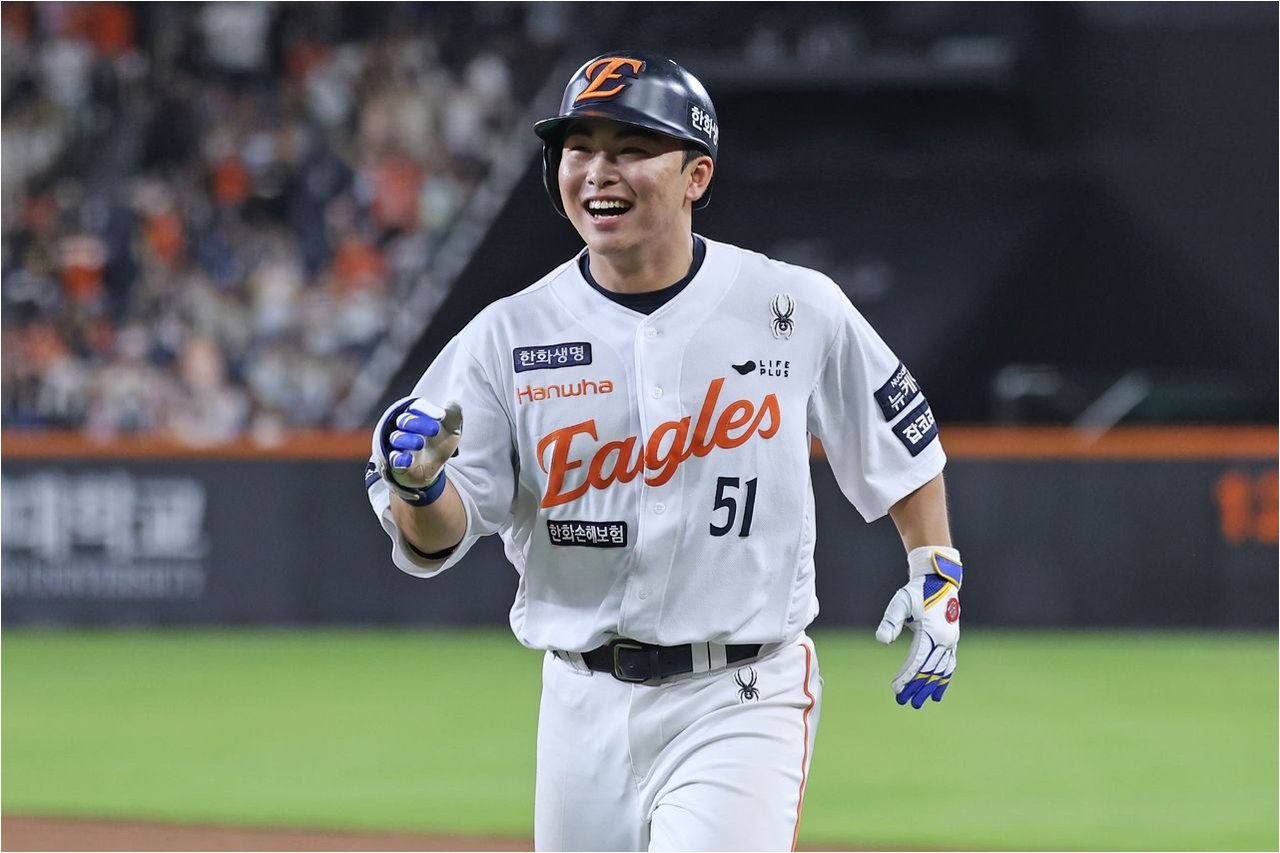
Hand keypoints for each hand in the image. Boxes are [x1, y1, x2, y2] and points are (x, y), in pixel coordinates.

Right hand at [372, 397, 462, 502]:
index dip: (428, 410)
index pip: (418, 407)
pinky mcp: (397, 462)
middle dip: (418, 423)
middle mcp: (406, 428)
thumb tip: (453, 402)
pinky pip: (394, 458)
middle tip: (435, 429)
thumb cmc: (442, 441)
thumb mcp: (452, 428)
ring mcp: (400, 445)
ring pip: (396, 438)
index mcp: (419, 415)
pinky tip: (408, 459)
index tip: (442, 416)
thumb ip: (454, 414)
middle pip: (405, 420)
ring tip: (420, 443)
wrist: (435, 467)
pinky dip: (399, 459)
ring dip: (407, 439)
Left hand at [875, 547, 961, 708]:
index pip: (917, 661)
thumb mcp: (900, 602)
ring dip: (931, 687)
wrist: (939, 580)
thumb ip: (891, 621)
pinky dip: (944, 679)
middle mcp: (944, 640)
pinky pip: (950, 665)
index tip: (896, 690)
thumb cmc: (917, 591)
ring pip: (941, 670)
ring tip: (921, 703)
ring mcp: (950, 641)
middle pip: (929, 670)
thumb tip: (881, 641)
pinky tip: (938, 692)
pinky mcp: (952, 641)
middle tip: (905, 703)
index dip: (906, 677)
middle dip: (917, 687)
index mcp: (931, 632)